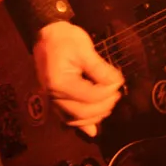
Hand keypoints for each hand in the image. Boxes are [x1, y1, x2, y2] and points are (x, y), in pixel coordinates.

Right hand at [34, 21, 123, 136]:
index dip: (108, 91)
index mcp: (60, 82)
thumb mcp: (85, 49)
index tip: (119, 81)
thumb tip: (116, 82)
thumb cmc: (65, 39)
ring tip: (109, 104)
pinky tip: (93, 130)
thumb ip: (100, 69)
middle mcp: (53, 95)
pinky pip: (66, 118)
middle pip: (82, 113)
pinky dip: (81, 125)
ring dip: (95, 117)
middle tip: (117, 94)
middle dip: (104, 106)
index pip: (89, 96)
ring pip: (74, 120)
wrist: (46, 35)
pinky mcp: (54, 99)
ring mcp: (51, 99)